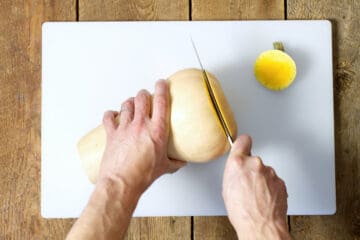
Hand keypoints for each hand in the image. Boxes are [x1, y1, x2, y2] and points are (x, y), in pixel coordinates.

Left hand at [98, 80, 185, 194]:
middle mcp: (140, 125)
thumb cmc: (142, 175)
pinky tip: (112, 115)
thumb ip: (174, 163)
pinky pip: (108, 118)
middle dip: (144, 94)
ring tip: (131, 103)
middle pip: (141, 98)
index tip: (162, 83)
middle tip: (146, 95)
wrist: (122, 182)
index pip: (161, 101)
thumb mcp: (164, 168)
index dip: (162, 88)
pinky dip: (110, 115)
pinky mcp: (112, 134)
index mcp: (157, 130)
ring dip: (129, 102)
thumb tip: (181, 162)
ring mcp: (125, 128)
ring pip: (126, 105)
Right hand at [222, 135, 290, 239]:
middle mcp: (255, 164)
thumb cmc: (242, 212)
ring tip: (256, 195)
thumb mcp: (227, 189)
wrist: (261, 226)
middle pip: (253, 160)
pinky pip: (273, 180)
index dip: (243, 144)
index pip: (243, 141)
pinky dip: (270, 187)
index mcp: (238, 163)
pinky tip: (264, 198)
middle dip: (251, 169)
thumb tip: (237, 170)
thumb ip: (233, 172)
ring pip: (264, 171)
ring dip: (261, 180)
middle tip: (247, 184)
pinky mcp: (280, 181)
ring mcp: (269, 172)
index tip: (244, 144)